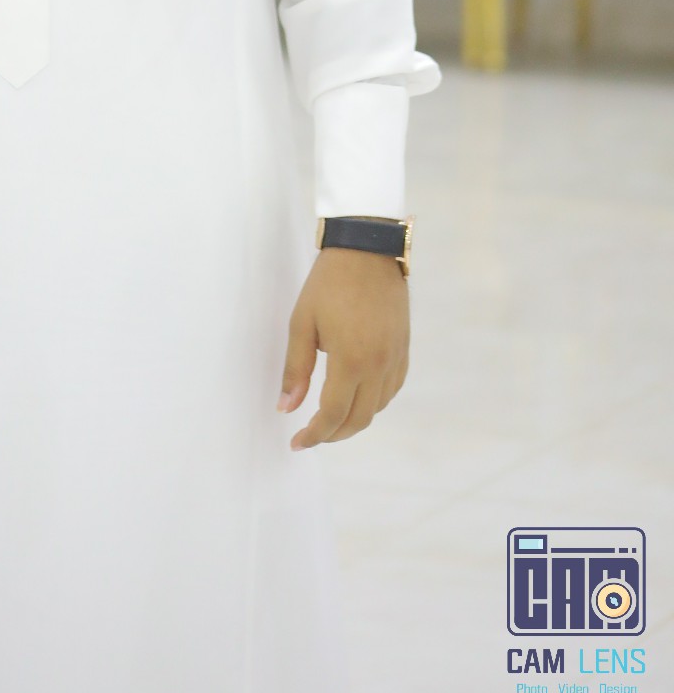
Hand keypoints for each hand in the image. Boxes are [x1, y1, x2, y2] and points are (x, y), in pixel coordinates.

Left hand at [277, 245, 408, 448]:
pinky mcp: (404, 349)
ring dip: (354, 420)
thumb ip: (295, 369)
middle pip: (358, 419)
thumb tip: (286, 408)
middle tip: (310, 434)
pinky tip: (357, 397)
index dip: (314, 435)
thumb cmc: (328, 283)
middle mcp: (379, 365)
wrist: (367, 249)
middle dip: (333, 434)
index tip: (296, 443)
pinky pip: (392, 389)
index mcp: (351, 360)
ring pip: (377, 408)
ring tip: (329, 418)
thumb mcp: (302, 322)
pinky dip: (374, 402)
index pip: (333, 415)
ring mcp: (396, 358)